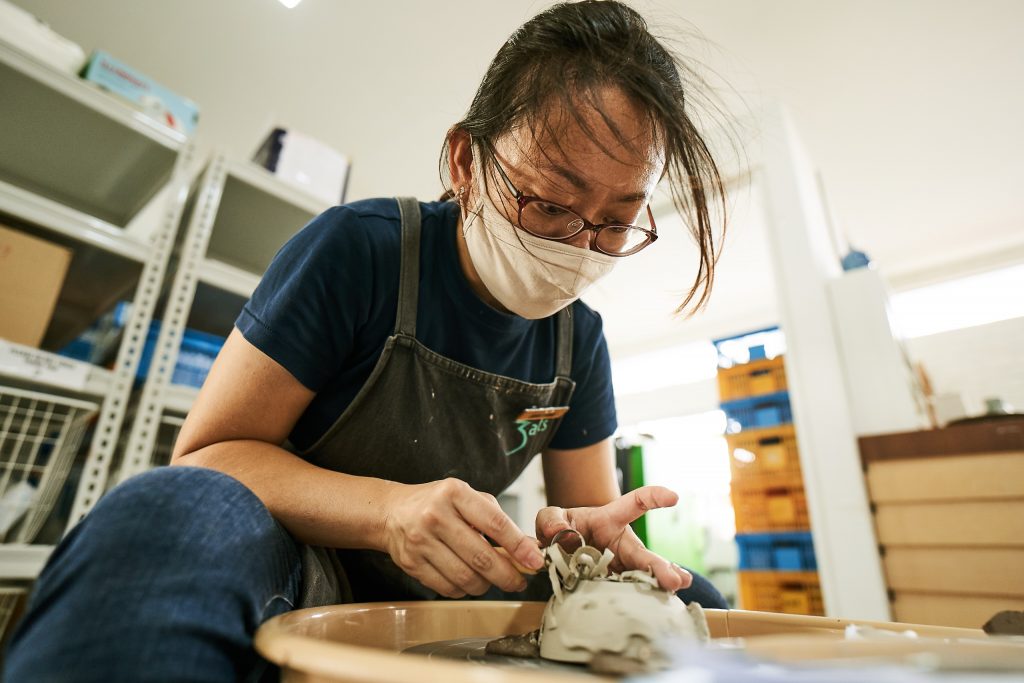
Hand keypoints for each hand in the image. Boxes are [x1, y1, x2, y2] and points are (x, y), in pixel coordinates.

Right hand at [381, 478, 544, 597]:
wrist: (391, 512)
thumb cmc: (436, 504)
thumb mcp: (466, 497)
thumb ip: (497, 519)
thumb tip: (527, 548)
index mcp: (455, 493)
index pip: (495, 523)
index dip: (519, 546)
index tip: (535, 561)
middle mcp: (435, 516)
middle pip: (481, 557)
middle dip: (507, 575)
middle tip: (519, 581)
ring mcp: (420, 541)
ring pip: (465, 577)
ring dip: (486, 585)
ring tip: (491, 579)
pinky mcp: (411, 563)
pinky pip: (448, 588)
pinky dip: (464, 590)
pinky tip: (468, 580)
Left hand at [535, 485, 692, 591]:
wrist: (560, 554)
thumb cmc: (562, 529)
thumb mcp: (551, 518)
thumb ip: (551, 520)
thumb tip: (564, 536)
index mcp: (610, 520)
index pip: (634, 504)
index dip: (653, 497)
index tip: (673, 497)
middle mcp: (621, 546)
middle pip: (642, 554)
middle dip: (659, 566)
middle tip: (676, 580)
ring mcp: (620, 569)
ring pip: (641, 577)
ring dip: (658, 586)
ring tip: (676, 592)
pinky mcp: (613, 588)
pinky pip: (627, 596)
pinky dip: (641, 603)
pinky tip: (658, 610)